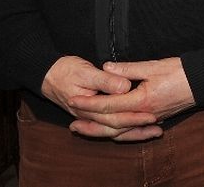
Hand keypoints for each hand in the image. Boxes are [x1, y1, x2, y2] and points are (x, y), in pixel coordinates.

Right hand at [41, 56, 155, 139]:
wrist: (47, 74)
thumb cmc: (65, 71)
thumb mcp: (85, 72)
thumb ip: (105, 81)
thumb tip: (125, 87)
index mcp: (89, 108)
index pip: (114, 117)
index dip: (134, 117)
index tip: (151, 115)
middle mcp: (90, 117)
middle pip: (116, 127)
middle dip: (137, 128)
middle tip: (157, 126)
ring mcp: (90, 117)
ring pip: (113, 130)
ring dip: (133, 132)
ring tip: (152, 132)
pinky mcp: (92, 114)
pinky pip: (109, 126)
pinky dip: (123, 129)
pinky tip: (136, 128)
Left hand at [67, 57, 194, 140]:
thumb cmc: (181, 71)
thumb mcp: (153, 66)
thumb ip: (127, 69)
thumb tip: (106, 68)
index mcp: (142, 100)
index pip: (109, 105)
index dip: (89, 103)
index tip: (74, 100)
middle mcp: (145, 114)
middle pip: (112, 124)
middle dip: (91, 123)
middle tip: (72, 123)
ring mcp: (151, 119)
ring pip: (121, 131)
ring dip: (102, 131)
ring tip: (85, 129)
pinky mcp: (157, 118)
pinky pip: (132, 130)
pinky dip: (119, 132)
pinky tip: (111, 131)